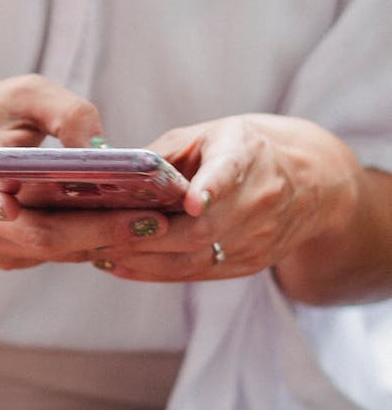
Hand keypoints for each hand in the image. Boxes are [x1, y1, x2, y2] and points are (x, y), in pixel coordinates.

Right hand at [0, 74, 186, 271]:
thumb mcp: (25, 94)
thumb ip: (65, 111)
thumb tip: (103, 150)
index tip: (9, 207)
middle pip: (39, 234)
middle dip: (97, 230)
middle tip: (151, 220)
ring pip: (54, 251)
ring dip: (104, 240)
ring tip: (154, 222)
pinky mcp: (10, 257)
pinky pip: (57, 255)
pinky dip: (93, 242)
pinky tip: (129, 227)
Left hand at [84, 113, 360, 285]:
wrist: (311, 184)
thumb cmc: (242, 151)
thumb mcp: (209, 135)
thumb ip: (162, 155)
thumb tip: (109, 174)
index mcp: (248, 155)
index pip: (230, 173)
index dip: (211, 189)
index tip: (192, 202)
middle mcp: (258, 200)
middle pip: (198, 231)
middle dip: (144, 237)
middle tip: (98, 237)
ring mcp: (256, 238)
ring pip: (192, 259)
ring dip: (142, 260)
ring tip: (99, 253)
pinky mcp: (248, 265)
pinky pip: (195, 274)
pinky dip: (153, 272)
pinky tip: (121, 265)